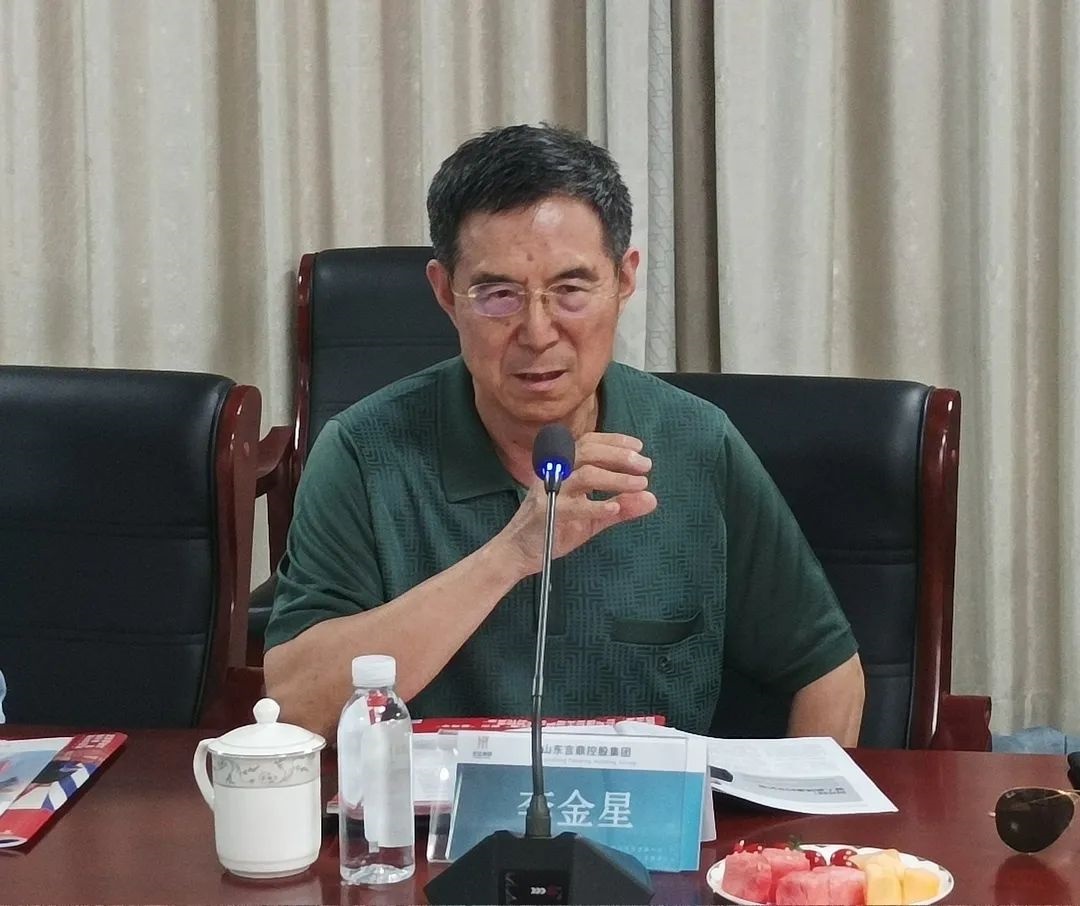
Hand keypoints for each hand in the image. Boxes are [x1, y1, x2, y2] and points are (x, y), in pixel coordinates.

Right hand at [494, 432, 657, 577]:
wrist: (518, 551)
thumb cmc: (554, 527)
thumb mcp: (592, 517)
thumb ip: (620, 507)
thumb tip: (651, 499)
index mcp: (563, 468)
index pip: (588, 443)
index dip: (614, 441)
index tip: (639, 447)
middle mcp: (555, 474)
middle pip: (588, 452)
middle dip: (619, 456)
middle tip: (645, 466)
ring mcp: (549, 492)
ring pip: (584, 475)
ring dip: (615, 478)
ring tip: (639, 484)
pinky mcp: (546, 514)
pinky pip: (574, 506)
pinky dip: (596, 507)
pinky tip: (614, 510)